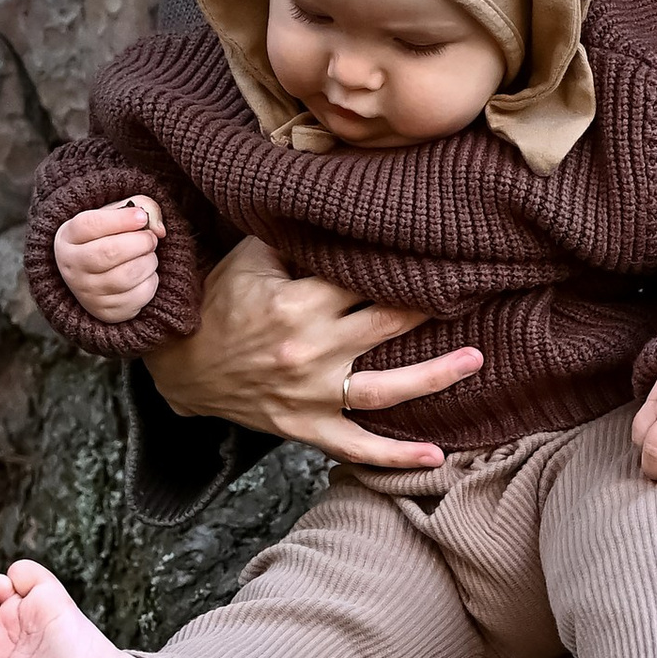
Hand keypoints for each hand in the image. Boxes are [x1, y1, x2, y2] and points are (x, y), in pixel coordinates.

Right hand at [54, 196, 164, 320]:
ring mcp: (87, 292)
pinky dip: (151, 281)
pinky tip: (145, 274)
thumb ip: (140, 207)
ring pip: (128, 275)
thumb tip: (158, 230)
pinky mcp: (106, 311)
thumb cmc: (109, 237)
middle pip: (110, 252)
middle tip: (151, 238)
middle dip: (140, 242)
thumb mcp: (117, 214)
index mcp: (69, 237)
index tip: (141, 217)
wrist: (96, 275)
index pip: (90, 225)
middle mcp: (72, 267)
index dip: (120, 219)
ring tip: (148, 255)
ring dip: (149, 261)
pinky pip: (139, 295)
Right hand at [144, 236, 483, 468]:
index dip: (400, 262)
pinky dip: (395, 458)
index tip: (438, 248)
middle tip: (472, 288)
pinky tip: (436, 456)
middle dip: (430, 306)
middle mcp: (310, 351)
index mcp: (297, 304)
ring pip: (386, 389)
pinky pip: (356, 447)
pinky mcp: (307, 427)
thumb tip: (338, 200)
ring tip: (475, 359)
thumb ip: (296, 233)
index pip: (362, 278)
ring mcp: (311, 395)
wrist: (180, 366)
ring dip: (435, 376)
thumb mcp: (249, 257)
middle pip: (387, 325)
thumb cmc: (218, 303)